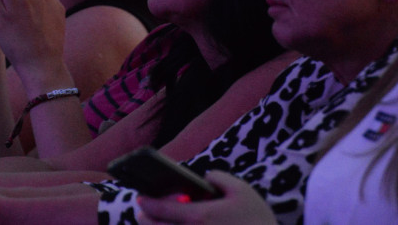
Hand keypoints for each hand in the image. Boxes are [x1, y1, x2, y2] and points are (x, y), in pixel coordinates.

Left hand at [136, 171, 274, 224]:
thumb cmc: (258, 221)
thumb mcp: (242, 191)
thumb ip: (219, 178)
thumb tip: (204, 177)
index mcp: (200, 217)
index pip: (161, 209)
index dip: (147, 202)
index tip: (140, 199)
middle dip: (145, 220)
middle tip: (143, 213)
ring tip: (157, 223)